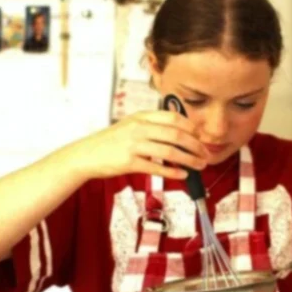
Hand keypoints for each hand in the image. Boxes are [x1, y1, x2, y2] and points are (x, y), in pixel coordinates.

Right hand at [85, 110, 210, 183]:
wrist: (86, 155)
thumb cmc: (110, 142)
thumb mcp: (130, 126)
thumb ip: (151, 126)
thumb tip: (178, 135)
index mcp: (141, 117)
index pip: (173, 117)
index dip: (190, 127)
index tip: (200, 136)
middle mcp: (139, 128)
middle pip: (176, 134)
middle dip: (195, 145)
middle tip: (205, 154)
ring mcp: (134, 145)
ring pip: (170, 152)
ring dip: (189, 159)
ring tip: (199, 166)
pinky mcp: (129, 162)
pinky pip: (157, 167)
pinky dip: (173, 172)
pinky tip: (183, 175)